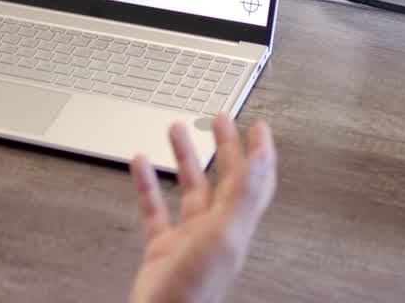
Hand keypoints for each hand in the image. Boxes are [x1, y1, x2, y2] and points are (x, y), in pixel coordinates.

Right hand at [128, 115, 276, 302]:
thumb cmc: (191, 293)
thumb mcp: (223, 237)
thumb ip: (243, 197)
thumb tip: (263, 159)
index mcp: (235, 226)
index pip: (256, 181)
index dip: (260, 152)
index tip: (260, 126)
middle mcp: (216, 230)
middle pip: (225, 179)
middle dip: (223, 146)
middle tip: (220, 119)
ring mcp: (189, 239)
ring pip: (190, 189)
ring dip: (184, 157)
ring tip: (176, 129)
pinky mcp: (162, 249)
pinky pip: (155, 209)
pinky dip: (148, 184)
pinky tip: (141, 164)